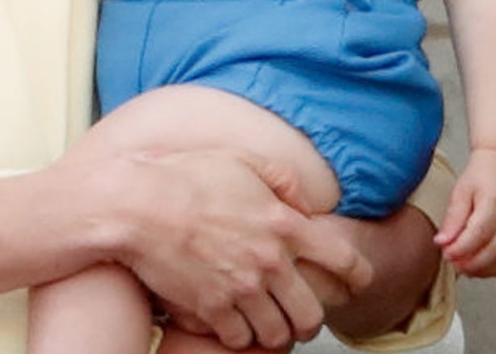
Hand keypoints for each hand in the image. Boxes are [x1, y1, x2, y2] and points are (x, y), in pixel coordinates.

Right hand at [54, 146, 364, 350]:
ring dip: (275, 330)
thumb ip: (283, 180)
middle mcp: (269, 260)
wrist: (137, 204)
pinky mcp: (211, 309)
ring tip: (266, 318)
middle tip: (298, 310)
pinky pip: (240, 342)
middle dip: (310, 317)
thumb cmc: (187, 176)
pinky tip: (233, 319)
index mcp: (282, 221)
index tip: (357, 281)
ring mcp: (240, 288)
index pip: (342, 259)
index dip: (357, 275)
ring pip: (279, 335)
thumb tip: (304, 203)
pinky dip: (240, 336)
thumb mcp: (244, 160)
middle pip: (312, 314)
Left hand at [434, 148, 495, 276]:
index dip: (460, 250)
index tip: (446, 255)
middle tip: (457, 266)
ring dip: (490, 270)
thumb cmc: (483, 172)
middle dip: (473, 265)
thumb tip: (442, 242)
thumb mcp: (462, 189)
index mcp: (494, 204)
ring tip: (471, 269)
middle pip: (495, 252)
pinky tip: (494, 267)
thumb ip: (453, 218)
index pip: (477, 237)